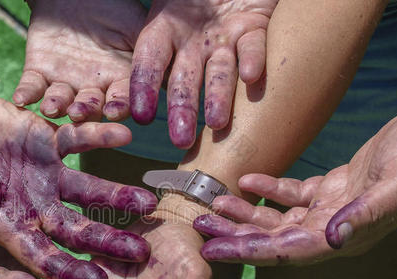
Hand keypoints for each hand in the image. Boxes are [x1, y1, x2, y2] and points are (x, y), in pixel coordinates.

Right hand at [0, 92, 156, 278]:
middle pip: (77, 229)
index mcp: (9, 223)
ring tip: (149, 203)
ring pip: (89, 190)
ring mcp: (46, 174)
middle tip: (141, 252)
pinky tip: (126, 134)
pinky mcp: (50, 141)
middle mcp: (35, 204)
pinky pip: (79, 138)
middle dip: (108, 242)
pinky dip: (100, 135)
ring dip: (117, 196)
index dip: (68, 268)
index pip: (43, 253)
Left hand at [12, 0, 145, 121]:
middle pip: (89, 107)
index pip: (120, 100)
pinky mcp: (38, 73)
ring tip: (53, 107)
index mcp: (118, 82)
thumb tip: (178, 74)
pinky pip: (31, 87)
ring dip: (57, 106)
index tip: (113, 110)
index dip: (117, 106)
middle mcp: (92, 89)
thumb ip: (152, 54)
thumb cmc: (114, 8)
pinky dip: (26, 93)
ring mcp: (65, 83)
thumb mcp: (138, 28)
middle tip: (80, 114)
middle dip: (85, 111)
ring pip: (60, 101)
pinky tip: (21, 99)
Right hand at [130, 0, 277, 147]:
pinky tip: (251, 76)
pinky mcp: (254, 28)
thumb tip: (144, 51)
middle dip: (183, 110)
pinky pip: (254, 45)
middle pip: (184, 81)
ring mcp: (223, 38)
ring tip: (217, 123)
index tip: (142, 116)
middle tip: (182, 140)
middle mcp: (192, 42)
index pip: (149, 63)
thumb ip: (159, 21)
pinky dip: (253, 59)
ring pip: (220, 72)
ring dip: (218, 98)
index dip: (144, 88)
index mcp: (163, 30)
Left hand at [194, 107, 396, 264]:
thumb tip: (332, 240)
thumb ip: (365, 213)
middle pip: (272, 238)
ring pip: (278, 217)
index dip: (246, 252)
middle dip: (233, 235)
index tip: (211, 250)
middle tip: (197, 226)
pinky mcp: (334, 189)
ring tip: (212, 203)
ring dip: (244, 212)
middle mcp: (332, 229)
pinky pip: (293, 193)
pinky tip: (247, 177)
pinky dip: (269, 187)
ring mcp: (331, 210)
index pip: (284, 251)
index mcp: (343, 236)